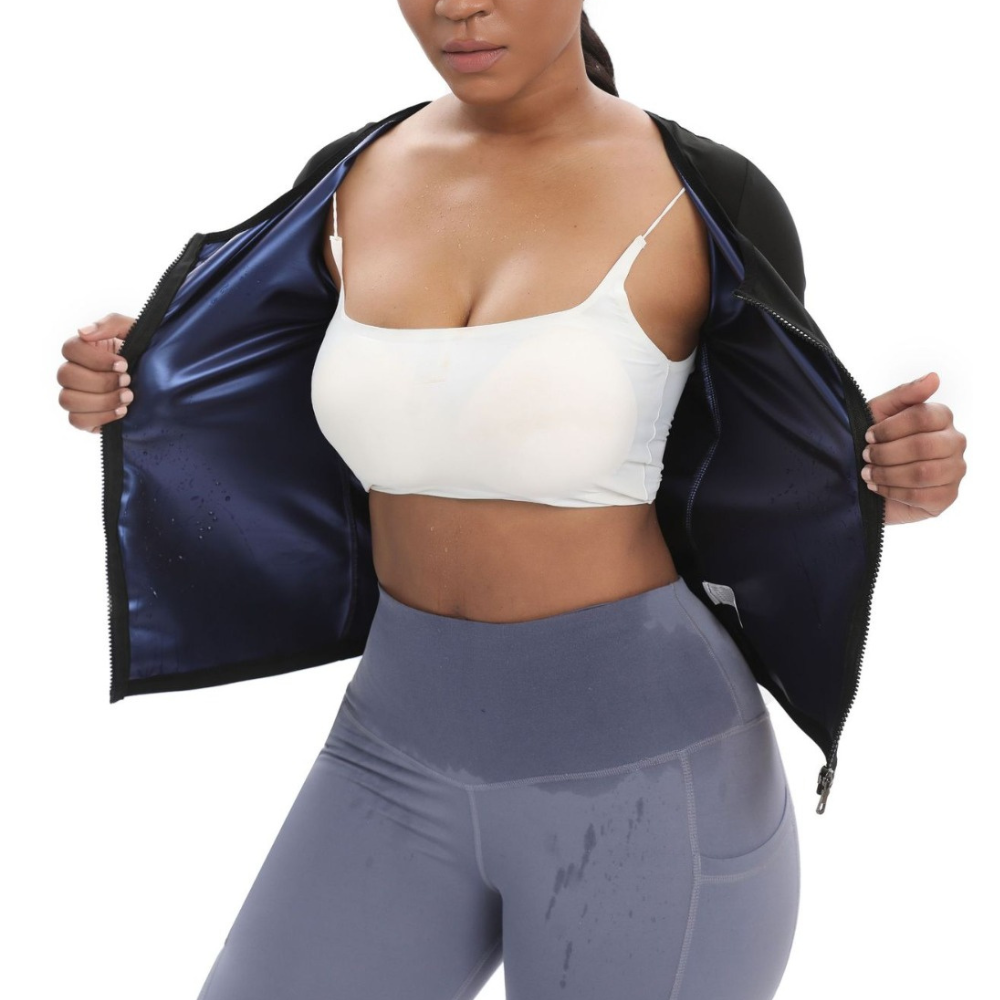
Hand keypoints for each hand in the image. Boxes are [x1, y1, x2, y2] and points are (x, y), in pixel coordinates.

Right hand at [57, 313, 136, 432]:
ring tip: (128, 397)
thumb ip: (112, 324)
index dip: (95, 359)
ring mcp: (76, 395)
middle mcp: (74, 372)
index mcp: (84, 349)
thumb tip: (82, 332)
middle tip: (128, 380)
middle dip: (101, 381)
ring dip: (101, 400)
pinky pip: (76, 420)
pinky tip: (121, 411)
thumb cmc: (145, 353)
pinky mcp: (84, 417)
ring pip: (67, 400)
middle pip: (65, 375)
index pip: (69, 349)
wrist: (162, 383)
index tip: (123, 363)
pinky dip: (99, 417)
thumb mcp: (134, 332)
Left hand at [861, 372, 966, 524]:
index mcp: (942, 417)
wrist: (865, 479)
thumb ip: (904, 394)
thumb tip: (934, 377)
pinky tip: (877, 488)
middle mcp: (954, 442)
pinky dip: (893, 492)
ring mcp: (954, 470)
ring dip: (887, 473)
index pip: (923, 416)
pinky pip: (923, 496)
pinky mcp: (946, 497)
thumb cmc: (874, 441)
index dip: (890, 428)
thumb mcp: (879, 413)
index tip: (868, 435)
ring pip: (924, 472)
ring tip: (867, 473)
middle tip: (866, 456)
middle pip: (924, 445)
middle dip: (886, 453)